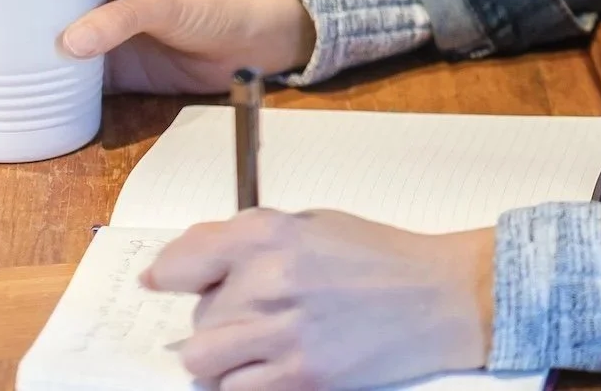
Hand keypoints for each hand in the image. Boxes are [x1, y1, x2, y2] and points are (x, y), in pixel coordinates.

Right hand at [0, 0, 314, 93]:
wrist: (257, 39)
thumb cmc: (217, 2)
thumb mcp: (169, 1)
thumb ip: (122, 18)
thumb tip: (67, 43)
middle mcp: (85, 6)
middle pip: (12, 15)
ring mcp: (94, 45)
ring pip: (25, 55)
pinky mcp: (110, 80)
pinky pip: (55, 91)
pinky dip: (23, 99)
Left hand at [145, 209, 495, 390]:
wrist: (436, 298)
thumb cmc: (378, 257)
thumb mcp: (313, 225)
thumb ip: (250, 239)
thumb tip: (186, 261)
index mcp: (272, 234)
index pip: (184, 260)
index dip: (170, 273)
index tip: (164, 280)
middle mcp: (270, 282)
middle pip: (198, 316)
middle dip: (218, 315)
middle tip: (254, 308)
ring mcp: (283, 336)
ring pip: (204, 361)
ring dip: (222, 354)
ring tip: (256, 341)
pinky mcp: (300, 380)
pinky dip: (244, 382)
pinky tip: (272, 363)